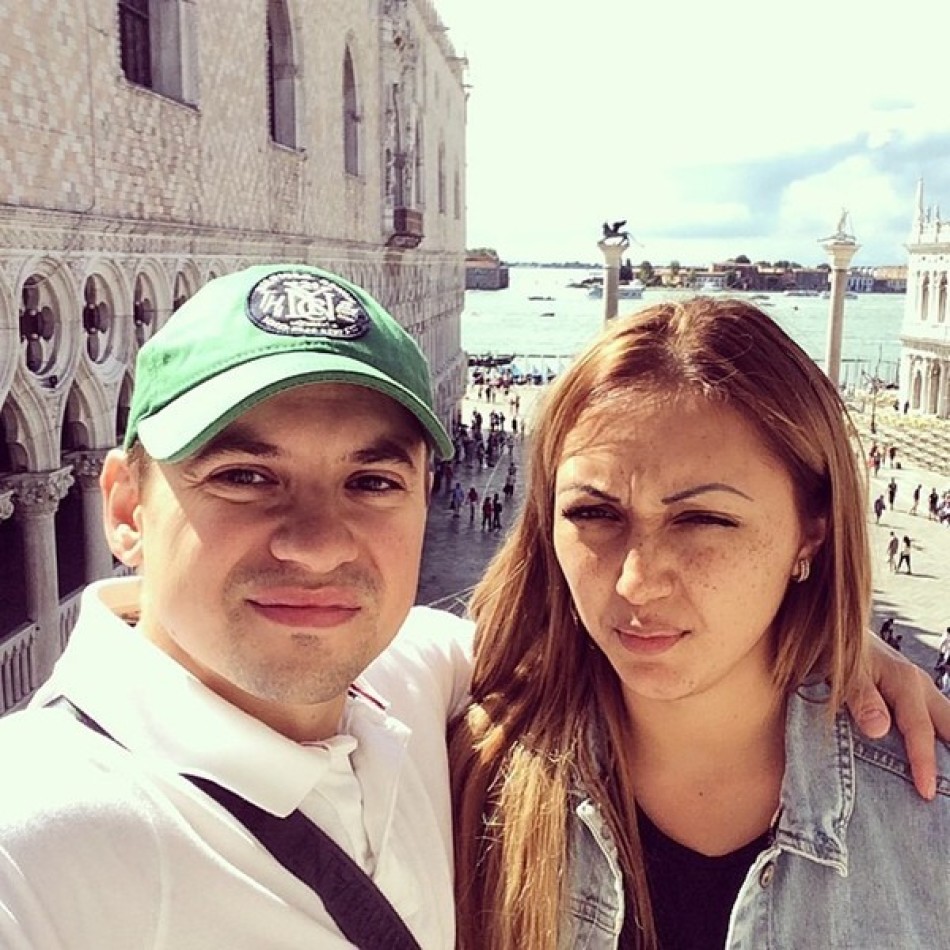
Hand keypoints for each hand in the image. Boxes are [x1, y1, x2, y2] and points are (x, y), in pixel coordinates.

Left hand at [846, 632, 949, 799]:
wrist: (834, 629)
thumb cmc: (837, 650)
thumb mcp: (844, 672)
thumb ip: (861, 698)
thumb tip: (879, 730)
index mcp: (905, 681)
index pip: (920, 730)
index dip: (923, 762)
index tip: (926, 792)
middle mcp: (920, 685)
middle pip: (949, 726)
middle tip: (948, 789)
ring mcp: (921, 688)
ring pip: (947, 722)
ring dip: (949, 746)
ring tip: (947, 778)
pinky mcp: (915, 693)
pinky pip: (935, 718)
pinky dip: (941, 737)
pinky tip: (939, 756)